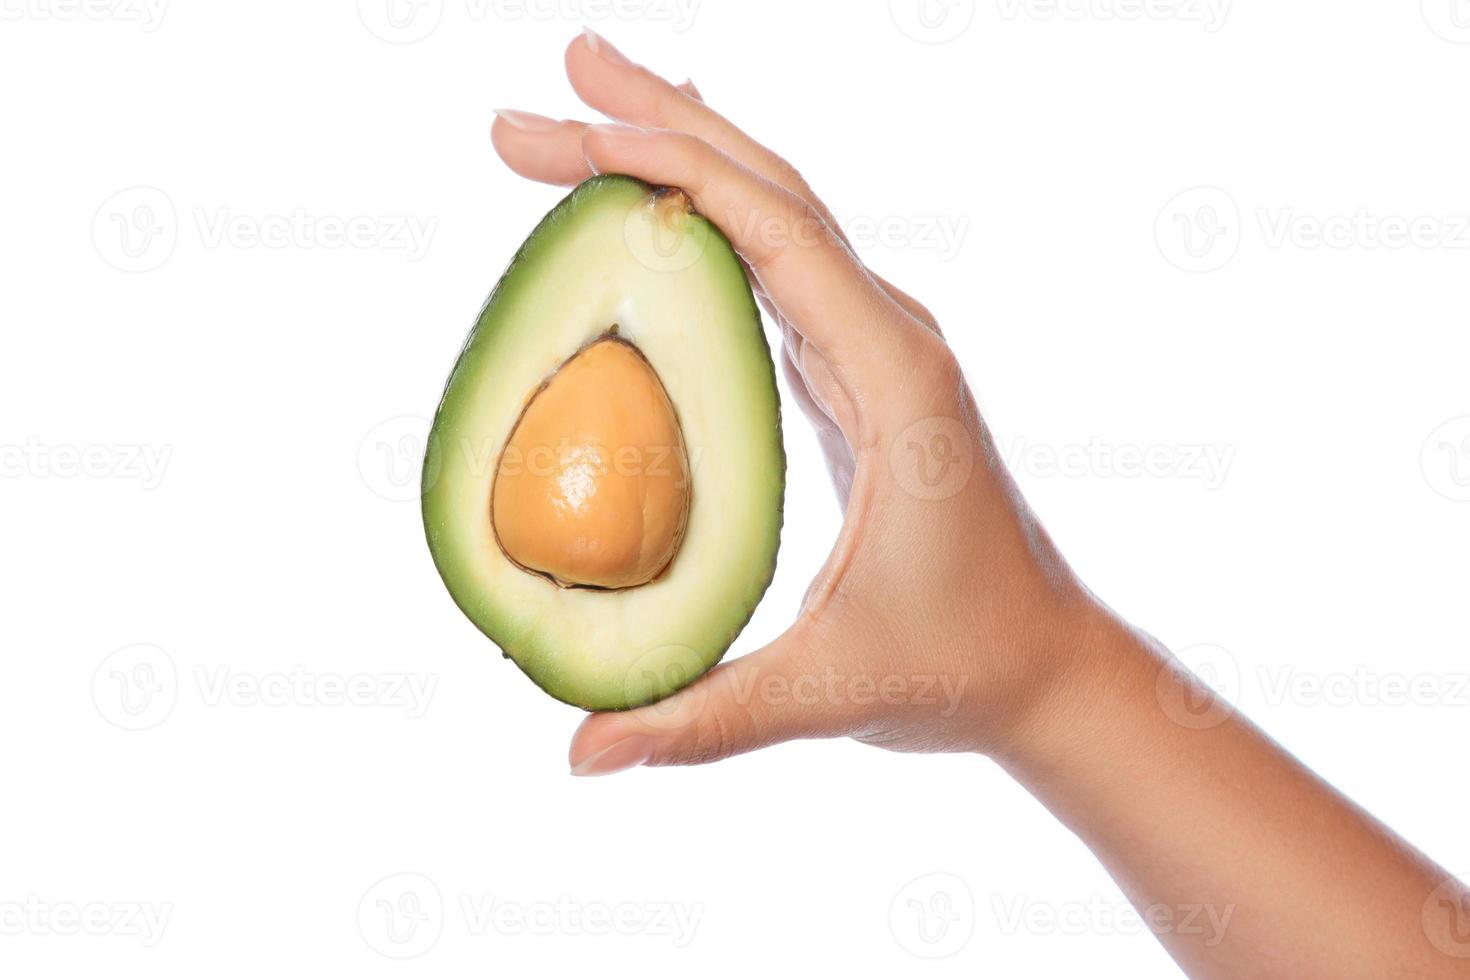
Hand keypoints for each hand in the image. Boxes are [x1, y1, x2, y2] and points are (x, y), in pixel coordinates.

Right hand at [493, 30, 1109, 774]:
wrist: (1044, 664)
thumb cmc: (957, 666)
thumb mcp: (829, 693)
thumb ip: (703, 720)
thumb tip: (577, 752)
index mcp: (892, 375)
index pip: (767, 231)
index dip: (661, 169)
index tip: (561, 134)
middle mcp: (889, 336)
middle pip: (768, 190)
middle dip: (658, 123)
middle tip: (552, 73)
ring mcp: (876, 349)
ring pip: (775, 215)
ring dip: (684, 156)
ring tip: (589, 109)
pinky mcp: (857, 375)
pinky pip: (779, 270)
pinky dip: (712, 222)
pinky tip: (664, 208)